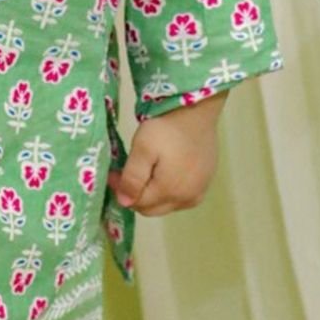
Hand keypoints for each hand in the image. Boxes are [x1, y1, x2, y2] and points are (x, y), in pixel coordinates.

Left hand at [105, 95, 226, 216]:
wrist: (196, 111)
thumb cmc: (166, 128)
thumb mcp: (143, 148)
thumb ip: (132, 177)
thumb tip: (124, 202)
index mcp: (169, 191)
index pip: (137, 203)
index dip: (122, 191)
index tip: (114, 173)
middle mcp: (186, 199)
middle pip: (152, 209)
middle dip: (136, 195)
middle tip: (125, 173)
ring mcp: (198, 192)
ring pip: (166, 204)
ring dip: (152, 194)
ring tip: (146, 171)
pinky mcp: (205, 184)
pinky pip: (181, 197)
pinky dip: (169, 191)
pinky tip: (165, 173)